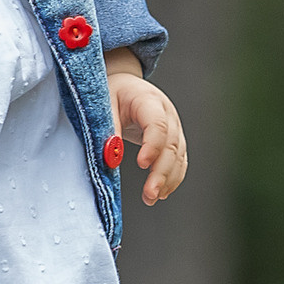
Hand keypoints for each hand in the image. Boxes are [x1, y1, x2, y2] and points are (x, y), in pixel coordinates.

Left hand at [108, 72, 186, 202]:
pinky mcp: (174, 140)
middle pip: (171, 145)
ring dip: (167, 180)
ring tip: (151, 198)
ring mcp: (174, 127)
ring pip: (178, 156)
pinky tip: (162, 192)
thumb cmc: (113, 92)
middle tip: (149, 193)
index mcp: (148, 100)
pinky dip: (173, 178)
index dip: (152, 145)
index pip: (157, 124)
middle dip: (161, 172)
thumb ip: (109, 128)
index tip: (141, 164)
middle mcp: (167, 113)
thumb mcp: (104, 102)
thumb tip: (111, 157)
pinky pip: (179, 161)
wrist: (126, 85)